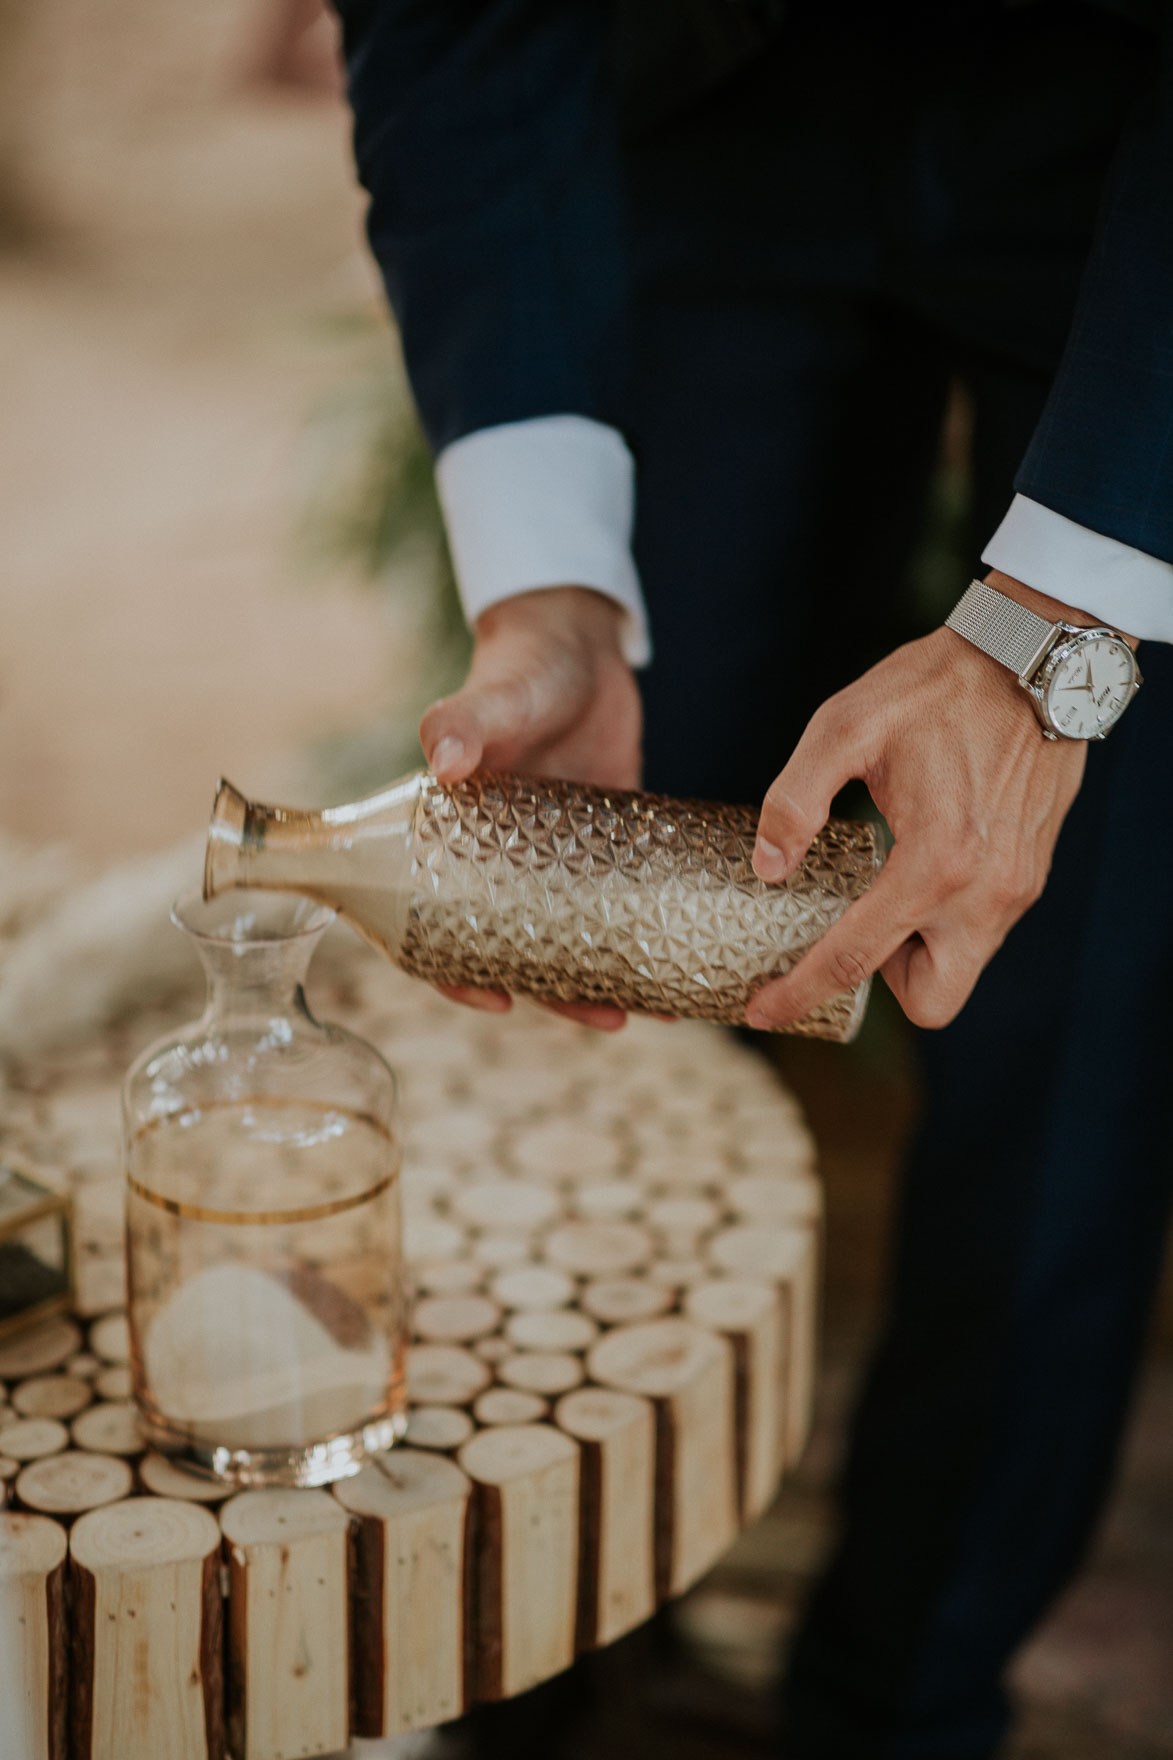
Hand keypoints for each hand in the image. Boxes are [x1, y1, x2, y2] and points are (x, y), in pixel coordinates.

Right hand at [419, 585, 642, 1029]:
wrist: (578, 641)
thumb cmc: (521, 668)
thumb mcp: (493, 696)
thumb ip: (462, 721)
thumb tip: (442, 758)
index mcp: (457, 845)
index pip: (440, 927)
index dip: (460, 975)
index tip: (498, 1001)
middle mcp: (505, 865)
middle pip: (522, 951)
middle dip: (560, 994)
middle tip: (607, 1019)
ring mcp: (560, 862)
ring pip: (579, 940)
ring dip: (613, 978)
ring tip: (661, 1009)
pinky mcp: (611, 846)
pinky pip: (628, 904)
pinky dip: (652, 936)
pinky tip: (691, 962)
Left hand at [745, 579, 1090, 1030]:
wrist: (1032, 659)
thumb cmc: (933, 689)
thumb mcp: (843, 726)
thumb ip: (795, 800)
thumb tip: (768, 868)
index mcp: (934, 862)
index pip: (855, 959)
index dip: (799, 994)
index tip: (763, 1011)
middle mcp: (985, 892)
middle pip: (930, 1002)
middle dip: (886, 982)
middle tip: (856, 926)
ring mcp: (1017, 887)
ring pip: (961, 967)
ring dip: (918, 946)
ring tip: (889, 881)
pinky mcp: (1031, 873)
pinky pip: (983, 928)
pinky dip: (947, 917)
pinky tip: (925, 860)